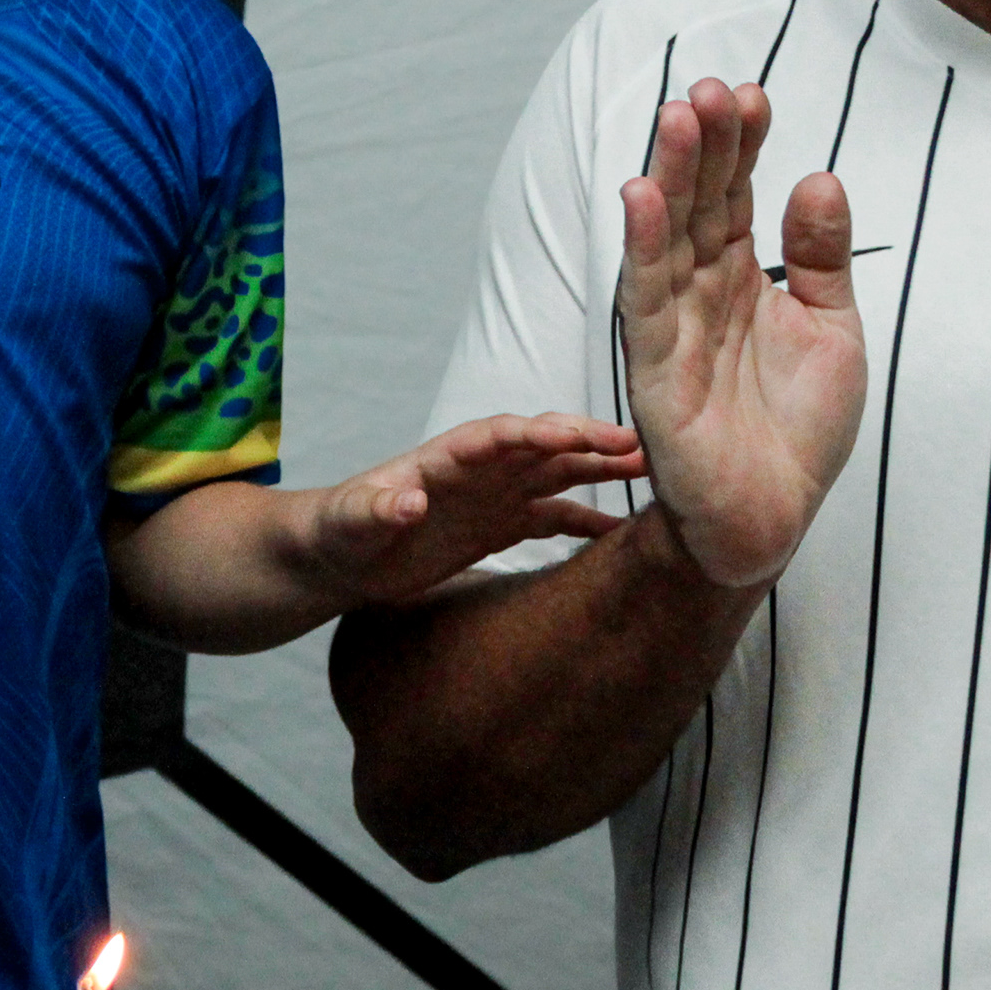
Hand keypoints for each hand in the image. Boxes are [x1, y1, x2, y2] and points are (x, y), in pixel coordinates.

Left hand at [297, 414, 644, 606]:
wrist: (339, 555)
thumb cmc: (339, 530)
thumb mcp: (350, 521)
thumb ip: (378, 509)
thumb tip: (408, 502)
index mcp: (444, 458)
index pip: (498, 435)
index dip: (537, 434)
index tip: (575, 436)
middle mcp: (479, 470)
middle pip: (542, 447)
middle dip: (587, 443)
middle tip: (639, 445)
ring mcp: (494, 495)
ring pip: (558, 474)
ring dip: (600, 471)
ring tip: (651, 472)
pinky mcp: (500, 524)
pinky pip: (554, 517)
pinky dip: (588, 521)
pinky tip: (624, 531)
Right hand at [617, 77, 867, 585]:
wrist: (774, 518)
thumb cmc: (798, 432)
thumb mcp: (834, 329)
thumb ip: (823, 258)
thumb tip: (819, 177)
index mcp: (743, 279)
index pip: (738, 196)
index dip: (744, 147)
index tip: (753, 94)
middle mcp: (702, 293)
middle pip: (700, 204)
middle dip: (705, 145)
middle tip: (710, 87)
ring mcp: (675, 326)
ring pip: (669, 237)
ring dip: (669, 176)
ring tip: (677, 116)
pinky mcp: (656, 369)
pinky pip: (647, 299)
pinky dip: (642, 247)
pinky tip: (641, 198)